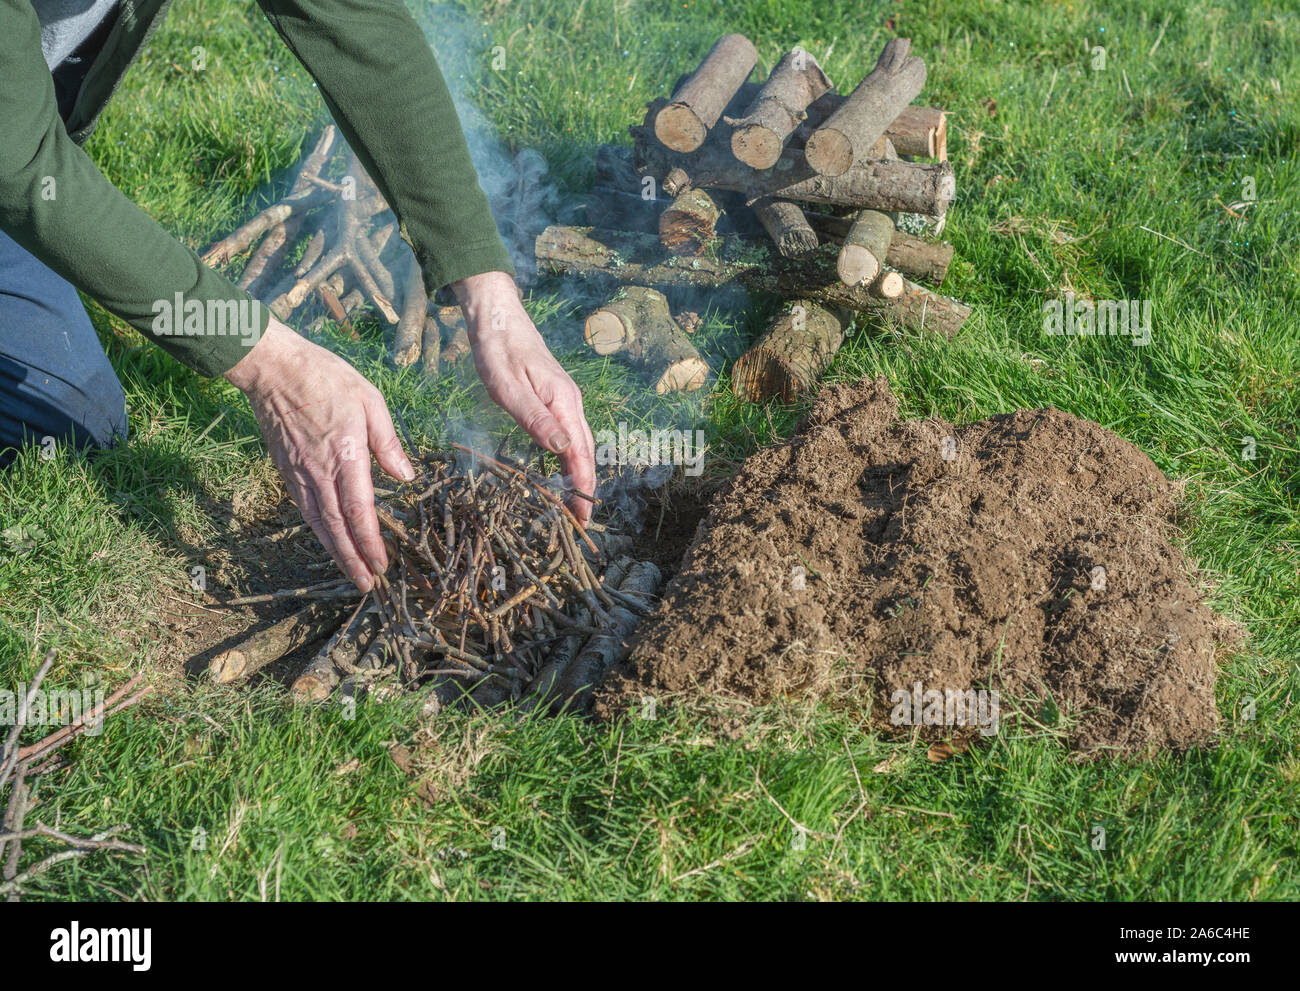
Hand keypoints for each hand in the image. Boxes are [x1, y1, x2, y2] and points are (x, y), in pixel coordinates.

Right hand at [224, 318, 413, 591]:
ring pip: (318, 523)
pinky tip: (329, 540)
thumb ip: (388, 442)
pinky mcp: (286, 470)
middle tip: (367, 585)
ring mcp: (299, 473)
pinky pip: (304, 508)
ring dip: (335, 552)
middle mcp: (319, 472)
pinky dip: (319, 531)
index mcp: (345, 455)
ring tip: (352, 573)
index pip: (358, 511)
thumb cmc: (327, 378)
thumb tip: (406, 475)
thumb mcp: (370, 401)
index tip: (381, 565)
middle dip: (352, 559)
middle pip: (336, 527)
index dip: (369, 543)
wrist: (273, 369)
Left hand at [453, 271, 596, 523]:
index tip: (583, 517)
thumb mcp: (508, 386)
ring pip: (578, 444)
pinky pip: (567, 435)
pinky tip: (561, 472)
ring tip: (574, 505)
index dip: (583, 487)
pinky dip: (569, 459)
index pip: (581, 453)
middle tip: (579, 522)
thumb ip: (535, 419)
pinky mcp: (554, 399)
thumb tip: (561, 451)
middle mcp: (570, 402)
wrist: (496, 315)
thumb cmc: (497, 349)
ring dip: (579, 475)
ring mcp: (564, 400)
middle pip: (585, 452)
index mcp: (564, 402)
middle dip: (585, 488)